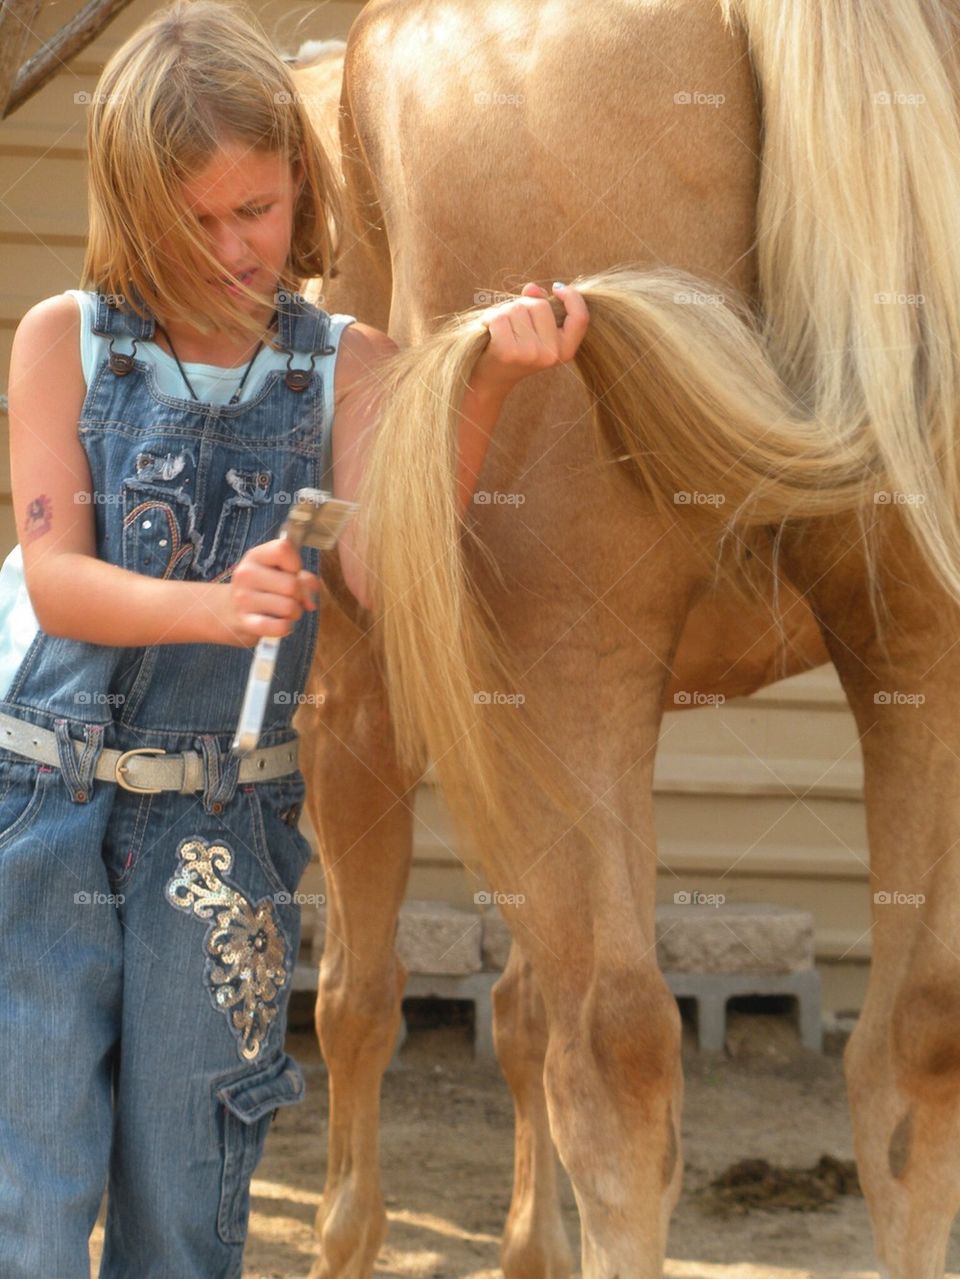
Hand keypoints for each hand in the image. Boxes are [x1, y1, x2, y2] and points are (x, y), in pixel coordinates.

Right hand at [216, 536, 319, 646]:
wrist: (228, 610)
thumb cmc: (263, 587)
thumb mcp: (279, 572)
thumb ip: (303, 578)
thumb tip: (310, 602)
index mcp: (255, 556)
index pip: (284, 549)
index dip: (296, 563)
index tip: (291, 572)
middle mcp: (246, 574)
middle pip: (293, 585)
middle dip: (300, 595)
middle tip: (290, 597)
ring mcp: (243, 599)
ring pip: (289, 607)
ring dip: (295, 613)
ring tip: (284, 611)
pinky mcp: (245, 622)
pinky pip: (280, 627)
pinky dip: (286, 627)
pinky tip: (279, 623)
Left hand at [471, 281, 589, 390]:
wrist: (492, 379)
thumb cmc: (514, 346)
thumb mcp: (534, 328)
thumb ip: (538, 304)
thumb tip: (532, 289)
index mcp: (565, 349)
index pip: (580, 318)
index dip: (572, 297)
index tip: (558, 288)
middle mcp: (551, 354)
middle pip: (541, 306)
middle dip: (524, 305)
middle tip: (514, 323)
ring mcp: (531, 354)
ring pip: (518, 309)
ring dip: (505, 311)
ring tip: (501, 329)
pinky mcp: (509, 352)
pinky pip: (500, 318)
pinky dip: (491, 319)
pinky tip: (490, 331)